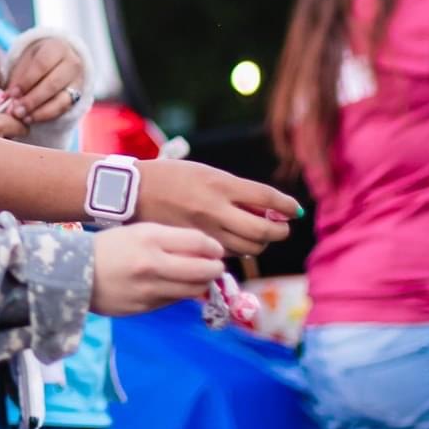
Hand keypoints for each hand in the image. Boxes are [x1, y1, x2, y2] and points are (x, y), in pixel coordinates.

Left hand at [5, 38, 86, 124]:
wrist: (59, 61)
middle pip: (52, 84)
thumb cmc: (38, 59)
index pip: (41, 65)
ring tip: (23, 117)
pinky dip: (46, 115)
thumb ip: (19, 76)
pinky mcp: (78, 96)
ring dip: (39, 111)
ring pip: (60, 100)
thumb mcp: (26, 59)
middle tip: (15, 110)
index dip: (26, 81)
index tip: (11, 94)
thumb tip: (10, 96)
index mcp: (56, 48)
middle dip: (32, 100)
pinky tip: (31, 118)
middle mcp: (72, 63)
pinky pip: (63, 109)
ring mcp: (77, 81)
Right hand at [90, 224, 226, 316]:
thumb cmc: (109, 247)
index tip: (216, 250)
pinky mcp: (144, 308)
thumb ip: (171, 239)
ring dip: (201, 284)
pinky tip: (173, 286)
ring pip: (192, 290)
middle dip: (215, 269)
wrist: (74, 272)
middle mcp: (152, 264)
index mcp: (150, 238)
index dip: (213, 247)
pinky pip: (173, 301)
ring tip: (197, 278)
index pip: (198, 242)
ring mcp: (149, 289)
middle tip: (215, 267)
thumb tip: (205, 250)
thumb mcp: (139, 232)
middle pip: (202, 270)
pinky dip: (179, 294)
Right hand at [138, 159, 299, 256]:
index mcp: (220, 184)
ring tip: (259, 235)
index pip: (266, 198)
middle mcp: (216, 208)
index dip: (286, 206)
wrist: (134, 192)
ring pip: (247, 248)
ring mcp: (205, 230)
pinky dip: (238, 250)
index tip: (294, 210)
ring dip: (260, 243)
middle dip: (278, 231)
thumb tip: (267, 207)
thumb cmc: (171, 177)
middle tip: (280, 227)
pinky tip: (235, 241)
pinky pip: (227, 255)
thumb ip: (236, 190)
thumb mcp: (207, 173)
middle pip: (262, 230)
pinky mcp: (194, 245)